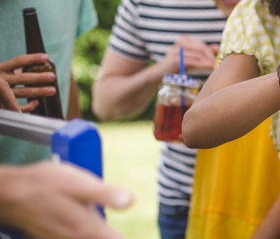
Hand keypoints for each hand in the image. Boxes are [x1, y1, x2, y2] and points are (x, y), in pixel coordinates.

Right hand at [0, 54, 56, 111]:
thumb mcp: (2, 71)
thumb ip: (13, 69)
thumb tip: (37, 64)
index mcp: (0, 68)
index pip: (19, 61)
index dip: (33, 59)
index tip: (46, 57)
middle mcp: (0, 79)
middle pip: (23, 78)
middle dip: (39, 77)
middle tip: (52, 76)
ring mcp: (0, 93)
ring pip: (22, 92)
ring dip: (39, 92)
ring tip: (52, 90)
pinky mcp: (1, 105)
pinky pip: (17, 106)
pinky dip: (28, 106)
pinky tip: (36, 102)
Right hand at [0, 162, 132, 238]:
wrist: (11, 194)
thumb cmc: (45, 185)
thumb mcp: (77, 183)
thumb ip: (104, 194)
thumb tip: (130, 200)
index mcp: (88, 229)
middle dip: (116, 236)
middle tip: (121, 226)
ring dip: (104, 234)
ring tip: (113, 230)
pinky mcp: (59, 238)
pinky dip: (92, 234)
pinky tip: (93, 229)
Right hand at [156, 35, 218, 75]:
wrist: (159, 73)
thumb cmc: (176, 65)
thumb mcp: (190, 56)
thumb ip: (202, 52)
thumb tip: (217, 47)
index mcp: (184, 39)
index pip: (202, 44)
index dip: (211, 52)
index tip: (219, 58)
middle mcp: (180, 42)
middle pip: (201, 48)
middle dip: (211, 57)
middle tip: (218, 64)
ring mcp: (177, 50)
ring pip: (199, 55)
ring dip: (209, 61)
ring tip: (215, 66)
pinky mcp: (176, 59)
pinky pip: (193, 61)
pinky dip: (203, 65)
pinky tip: (209, 67)